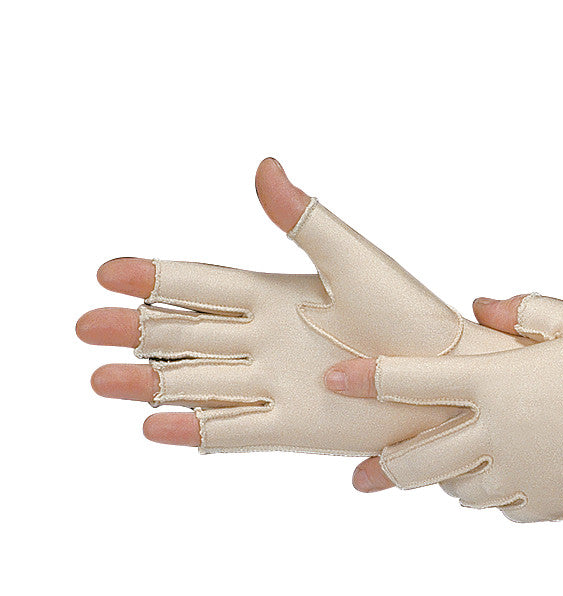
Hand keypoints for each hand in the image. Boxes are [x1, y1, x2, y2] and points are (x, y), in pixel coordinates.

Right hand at [77, 160, 524, 453]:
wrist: (447, 381)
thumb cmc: (410, 316)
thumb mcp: (354, 261)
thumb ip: (305, 220)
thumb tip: (264, 164)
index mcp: (275, 295)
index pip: (202, 284)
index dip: (156, 277)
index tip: (106, 271)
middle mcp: (264, 340)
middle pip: (184, 334)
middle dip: (134, 330)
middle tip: (83, 327)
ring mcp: (274, 385)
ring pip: (196, 382)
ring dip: (149, 383)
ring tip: (100, 382)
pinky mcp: (291, 428)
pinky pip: (232, 431)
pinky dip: (194, 430)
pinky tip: (155, 427)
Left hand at [329, 294, 562, 539]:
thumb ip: (526, 314)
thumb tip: (483, 309)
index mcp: (497, 380)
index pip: (405, 378)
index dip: (363, 376)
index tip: (333, 378)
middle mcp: (496, 433)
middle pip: (411, 456)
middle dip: (386, 461)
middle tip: (373, 465)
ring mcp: (519, 476)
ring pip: (453, 489)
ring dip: (444, 477)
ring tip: (450, 466)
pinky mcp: (545, 507)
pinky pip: (499, 506)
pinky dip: (494, 492)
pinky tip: (508, 477)